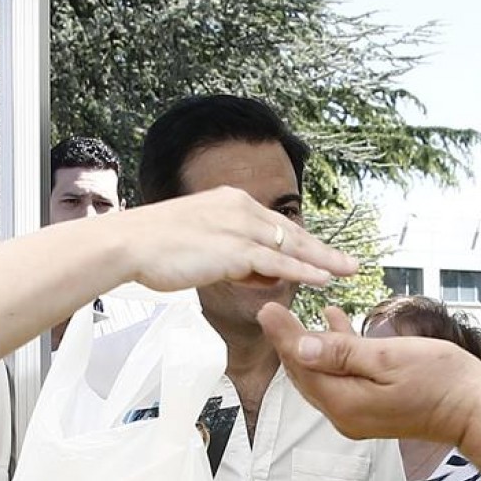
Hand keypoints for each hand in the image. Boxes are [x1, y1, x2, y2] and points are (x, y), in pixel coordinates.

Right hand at [125, 187, 358, 293]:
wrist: (130, 243)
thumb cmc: (152, 246)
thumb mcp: (195, 242)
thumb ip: (227, 253)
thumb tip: (251, 269)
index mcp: (230, 202)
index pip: (273, 224)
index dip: (300, 241)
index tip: (320, 253)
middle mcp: (240, 209)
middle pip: (291, 232)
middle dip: (323, 249)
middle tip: (350, 261)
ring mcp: (238, 228)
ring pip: (290, 246)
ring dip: (322, 260)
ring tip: (347, 271)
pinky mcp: (234, 250)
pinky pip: (277, 262)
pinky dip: (303, 270)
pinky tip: (322, 278)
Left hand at [256, 303, 480, 444]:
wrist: (472, 410)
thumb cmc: (441, 382)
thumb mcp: (388, 359)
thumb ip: (341, 353)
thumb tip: (300, 346)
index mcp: (342, 402)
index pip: (300, 366)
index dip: (282, 336)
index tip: (267, 311)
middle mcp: (342, 415)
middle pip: (304, 374)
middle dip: (289, 342)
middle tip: (273, 313)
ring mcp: (353, 415)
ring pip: (320, 376)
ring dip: (310, 347)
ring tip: (296, 316)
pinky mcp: (366, 410)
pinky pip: (339, 380)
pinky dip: (333, 355)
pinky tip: (333, 328)